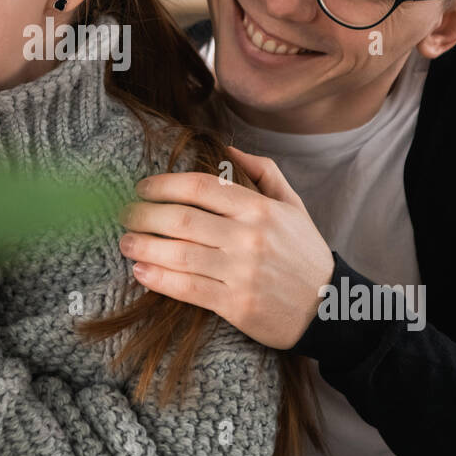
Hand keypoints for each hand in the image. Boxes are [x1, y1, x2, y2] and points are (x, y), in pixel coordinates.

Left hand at [116, 145, 333, 349]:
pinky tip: (141, 272)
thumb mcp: (293, 206)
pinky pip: (187, 288)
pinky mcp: (236, 304)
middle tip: (125, 214)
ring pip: (178, 253)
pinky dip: (158, 279)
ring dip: (143, 246)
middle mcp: (249, 237)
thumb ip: (264, 171)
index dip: (163, 184)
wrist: (330, 308)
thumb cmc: (304, 253)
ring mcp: (241, 272)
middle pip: (181, 218)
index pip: (200, 186)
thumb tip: (226, 147)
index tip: (142, 187)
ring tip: (125, 243)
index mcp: (259, 208)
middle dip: (143, 214)